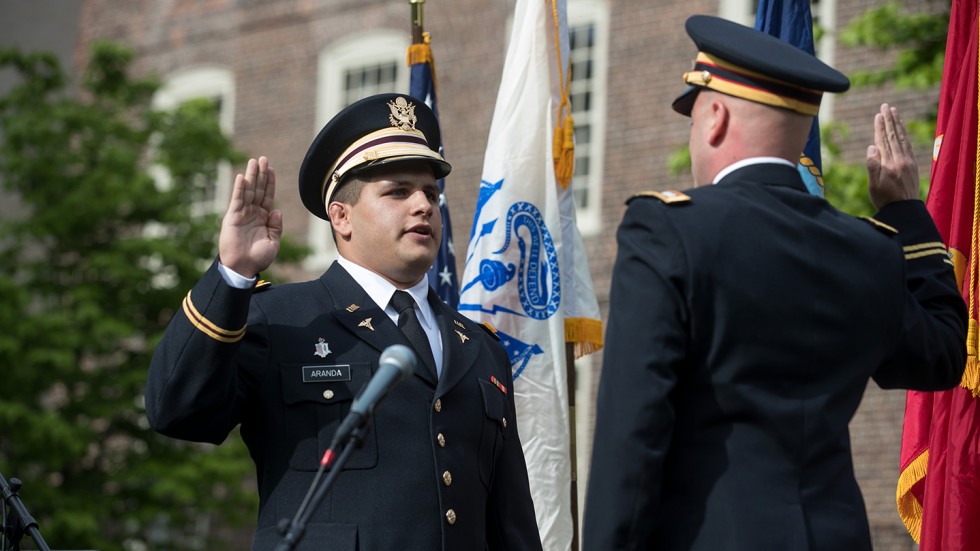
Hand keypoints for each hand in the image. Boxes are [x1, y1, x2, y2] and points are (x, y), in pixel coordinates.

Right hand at [218, 156, 282, 276]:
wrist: (243, 268)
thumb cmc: (258, 258)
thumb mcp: (273, 242)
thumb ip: (276, 226)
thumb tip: (277, 210)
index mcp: (263, 218)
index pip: (267, 196)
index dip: (270, 183)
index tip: (272, 169)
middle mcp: (252, 213)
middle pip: (258, 189)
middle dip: (261, 174)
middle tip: (263, 158)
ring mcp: (242, 214)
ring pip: (248, 191)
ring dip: (251, 176)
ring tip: (254, 161)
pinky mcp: (232, 217)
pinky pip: (237, 200)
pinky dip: (239, 188)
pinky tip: (242, 177)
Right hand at [866, 103, 919, 209]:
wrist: (904, 210)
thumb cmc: (885, 199)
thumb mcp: (873, 185)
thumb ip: (872, 165)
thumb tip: (872, 147)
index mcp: (889, 164)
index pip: (883, 141)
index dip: (880, 127)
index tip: (878, 115)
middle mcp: (900, 160)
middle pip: (894, 136)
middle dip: (889, 120)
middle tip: (886, 106)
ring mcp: (908, 162)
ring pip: (902, 138)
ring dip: (898, 124)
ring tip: (894, 112)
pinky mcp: (913, 165)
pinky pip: (908, 145)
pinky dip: (904, 134)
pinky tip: (902, 129)